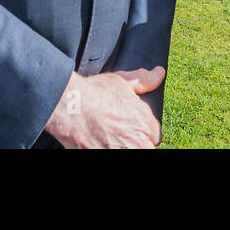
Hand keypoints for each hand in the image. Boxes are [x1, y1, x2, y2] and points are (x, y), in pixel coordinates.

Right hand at [43, 67, 164, 147]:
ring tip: (110, 139)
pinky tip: (100, 143)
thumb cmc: (94, 93)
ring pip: (132, 151)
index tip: (132, 127)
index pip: (154, 134)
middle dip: (136, 141)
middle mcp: (137, 140)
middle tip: (120, 134)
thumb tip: (159, 73)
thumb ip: (144, 80)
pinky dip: (106, 149)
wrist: (70, 107)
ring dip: (125, 146)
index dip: (143, 129)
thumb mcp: (121, 81)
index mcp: (144, 121)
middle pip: (145, 146)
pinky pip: (111, 156)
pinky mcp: (103, 156)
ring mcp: (122, 151)